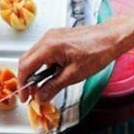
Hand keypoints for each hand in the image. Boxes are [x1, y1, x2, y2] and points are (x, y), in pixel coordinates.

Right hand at [18, 5, 133, 101]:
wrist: (111, 38)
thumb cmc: (97, 52)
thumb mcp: (74, 75)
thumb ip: (53, 86)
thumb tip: (41, 97)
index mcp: (49, 47)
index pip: (25, 67)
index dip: (23, 84)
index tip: (25, 97)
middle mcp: (47, 38)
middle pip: (26, 60)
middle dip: (27, 79)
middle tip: (32, 95)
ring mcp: (52, 36)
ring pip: (34, 56)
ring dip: (35, 72)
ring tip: (43, 87)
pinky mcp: (57, 37)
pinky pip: (43, 52)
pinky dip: (42, 64)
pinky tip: (51, 75)